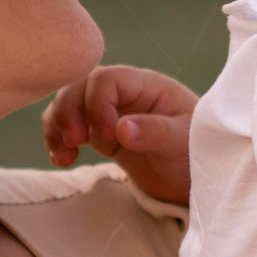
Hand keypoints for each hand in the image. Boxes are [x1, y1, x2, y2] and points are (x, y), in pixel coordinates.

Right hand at [43, 65, 197, 204]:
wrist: (197, 177)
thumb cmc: (199, 152)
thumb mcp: (183, 142)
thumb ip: (155, 132)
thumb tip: (121, 128)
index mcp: (146, 85)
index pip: (107, 79)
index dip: (98, 103)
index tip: (109, 135)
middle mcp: (124, 94)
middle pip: (80, 86)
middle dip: (68, 111)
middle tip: (73, 141)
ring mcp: (110, 113)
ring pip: (69, 105)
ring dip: (57, 126)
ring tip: (62, 156)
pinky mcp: (102, 134)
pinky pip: (70, 128)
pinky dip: (58, 140)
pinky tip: (61, 159)